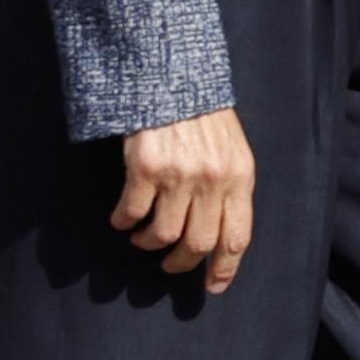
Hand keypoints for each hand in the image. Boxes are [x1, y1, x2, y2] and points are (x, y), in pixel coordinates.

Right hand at [110, 106, 255, 293]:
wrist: (171, 72)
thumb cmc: (202, 112)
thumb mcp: (230, 147)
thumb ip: (229, 186)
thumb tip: (220, 236)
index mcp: (239, 175)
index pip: (237, 236)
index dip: (224, 268)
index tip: (213, 286)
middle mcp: (212, 179)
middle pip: (199, 243)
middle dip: (181, 262)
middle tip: (169, 263)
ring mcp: (178, 175)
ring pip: (164, 235)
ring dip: (149, 244)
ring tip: (142, 238)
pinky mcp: (145, 167)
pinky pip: (131, 213)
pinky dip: (123, 222)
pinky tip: (120, 219)